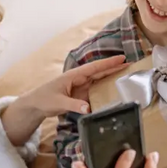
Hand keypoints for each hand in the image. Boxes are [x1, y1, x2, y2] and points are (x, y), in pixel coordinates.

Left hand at [2, 54, 126, 145]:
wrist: (35, 105)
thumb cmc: (44, 99)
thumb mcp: (58, 102)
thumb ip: (73, 105)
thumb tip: (88, 109)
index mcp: (74, 75)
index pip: (94, 68)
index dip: (108, 63)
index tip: (122, 59)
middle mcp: (79, 79)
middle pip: (100, 72)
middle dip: (114, 68)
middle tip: (131, 65)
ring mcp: (81, 87)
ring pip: (100, 80)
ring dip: (112, 78)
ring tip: (127, 76)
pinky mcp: (81, 95)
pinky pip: (96, 91)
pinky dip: (106, 90)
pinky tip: (116, 92)